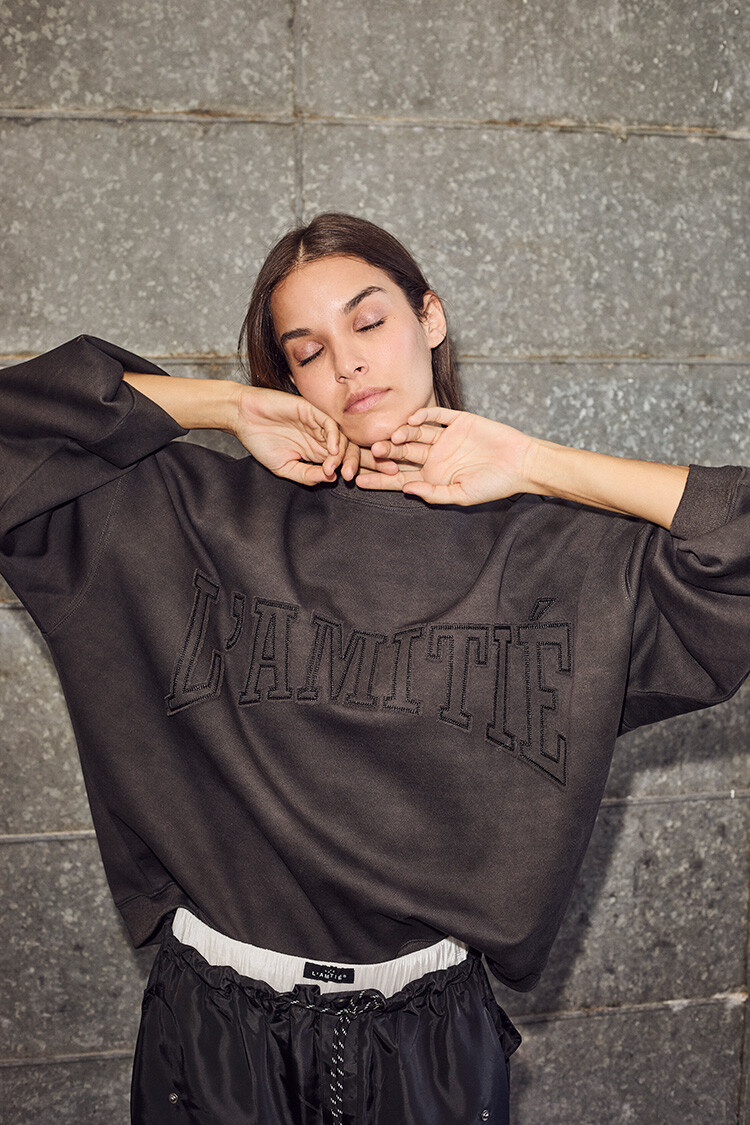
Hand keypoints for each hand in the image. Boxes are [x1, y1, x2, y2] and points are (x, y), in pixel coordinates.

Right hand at [234, 385, 361, 485]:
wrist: (243, 418)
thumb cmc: (260, 442)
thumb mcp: (284, 468)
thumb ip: (307, 475)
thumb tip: (330, 479)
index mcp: (316, 451)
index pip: (341, 461)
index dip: (347, 471)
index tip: (345, 482)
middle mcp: (320, 438)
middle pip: (348, 449)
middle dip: (353, 463)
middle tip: (348, 476)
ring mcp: (317, 424)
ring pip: (342, 437)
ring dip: (342, 454)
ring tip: (332, 466)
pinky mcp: (311, 411)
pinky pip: (330, 423)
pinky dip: (335, 436)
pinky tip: (332, 449)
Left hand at [356, 406, 535, 504]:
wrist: (521, 463)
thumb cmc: (494, 485)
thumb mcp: (462, 496)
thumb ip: (434, 494)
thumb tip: (407, 490)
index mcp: (432, 476)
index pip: (398, 477)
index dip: (379, 479)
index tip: (357, 480)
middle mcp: (434, 456)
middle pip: (402, 453)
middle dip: (386, 453)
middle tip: (373, 451)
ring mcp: (445, 438)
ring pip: (416, 433)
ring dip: (402, 434)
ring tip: (393, 438)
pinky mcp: (458, 421)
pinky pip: (437, 416)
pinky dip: (424, 415)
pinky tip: (412, 419)